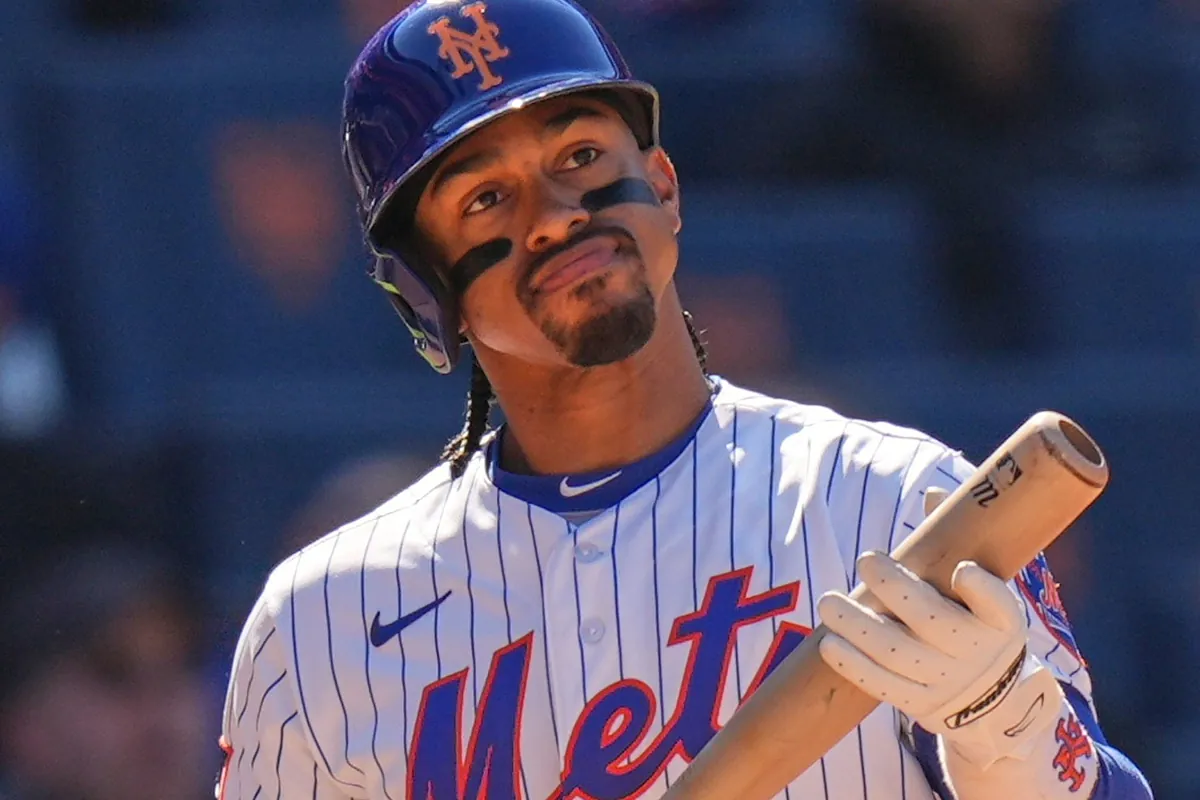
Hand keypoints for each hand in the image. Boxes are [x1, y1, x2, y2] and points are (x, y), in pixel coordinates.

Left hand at [816, 522, 1065, 767]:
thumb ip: (964, 542)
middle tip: (866, 558)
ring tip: (829, 602)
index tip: (961, 570)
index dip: (982, 590)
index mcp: (1001, 622)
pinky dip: (854, 665)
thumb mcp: (988, 592)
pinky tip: (828, 642)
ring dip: (859, 627)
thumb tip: (934, 495)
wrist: (993, 699)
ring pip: (899, 654)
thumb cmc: (978, 623)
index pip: (1001, 606)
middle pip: (934, 622)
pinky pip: (883, 686)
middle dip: (896, 589)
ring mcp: (947, 682)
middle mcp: (976, 653)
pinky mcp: (920, 703)